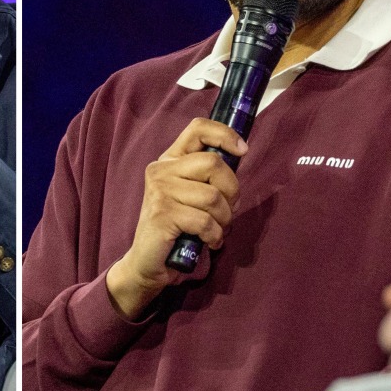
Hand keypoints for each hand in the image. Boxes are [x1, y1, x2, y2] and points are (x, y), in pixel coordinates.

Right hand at [104, 118, 245, 319]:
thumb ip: (208, 175)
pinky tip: (208, 242)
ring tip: (215, 230)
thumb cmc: (177, 228)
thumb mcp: (192, 194)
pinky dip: (214, 236)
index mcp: (169, 160)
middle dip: (231, 191)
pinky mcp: (162, 214)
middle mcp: (161, 170)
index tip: (242, 150)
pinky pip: (205, 221)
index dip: (225, 134)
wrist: (148, 262)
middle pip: (214, 163)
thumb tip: (239, 155)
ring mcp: (159, 191)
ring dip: (224, 219)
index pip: (198, 128)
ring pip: (213, 196)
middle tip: (226, 211)